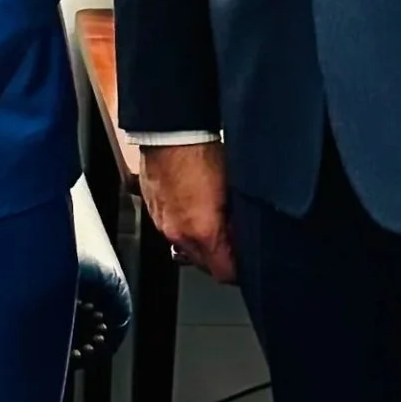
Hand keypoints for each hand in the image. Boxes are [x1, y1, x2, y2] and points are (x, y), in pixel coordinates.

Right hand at [138, 142, 235, 282]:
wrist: (170, 128)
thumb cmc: (202, 150)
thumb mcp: (234, 187)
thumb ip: (238, 220)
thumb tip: (245, 233)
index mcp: (202, 232)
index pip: (224, 273)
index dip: (240, 270)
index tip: (248, 261)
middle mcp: (178, 233)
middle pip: (203, 264)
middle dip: (220, 256)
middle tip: (235, 239)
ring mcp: (161, 220)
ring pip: (185, 247)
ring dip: (201, 240)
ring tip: (215, 220)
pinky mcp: (151, 206)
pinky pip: (171, 226)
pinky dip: (184, 223)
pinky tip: (194, 204)